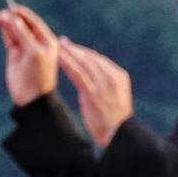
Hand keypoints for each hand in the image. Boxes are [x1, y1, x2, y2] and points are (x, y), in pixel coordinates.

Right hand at [0, 5, 58, 105]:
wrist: (31, 97)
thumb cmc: (38, 75)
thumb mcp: (33, 52)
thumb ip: (23, 34)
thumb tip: (12, 17)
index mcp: (48, 41)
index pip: (34, 21)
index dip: (23, 14)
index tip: (12, 7)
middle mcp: (37, 42)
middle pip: (23, 24)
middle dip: (13, 17)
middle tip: (1, 15)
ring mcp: (25, 48)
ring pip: (15, 30)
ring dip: (7, 23)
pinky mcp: (15, 55)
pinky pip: (9, 38)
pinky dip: (5, 31)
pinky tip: (0, 24)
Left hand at [53, 34, 134, 148]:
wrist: (118, 134)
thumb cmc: (114, 121)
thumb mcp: (113, 98)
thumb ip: (102, 86)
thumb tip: (86, 81)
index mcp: (119, 76)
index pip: (99, 59)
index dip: (84, 52)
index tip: (72, 48)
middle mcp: (112, 77)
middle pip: (90, 57)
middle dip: (75, 49)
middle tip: (62, 41)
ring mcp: (103, 84)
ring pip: (83, 62)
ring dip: (69, 52)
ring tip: (58, 45)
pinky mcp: (93, 92)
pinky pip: (77, 73)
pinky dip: (67, 63)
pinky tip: (58, 57)